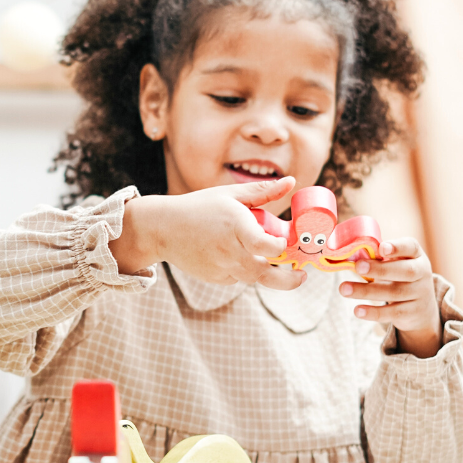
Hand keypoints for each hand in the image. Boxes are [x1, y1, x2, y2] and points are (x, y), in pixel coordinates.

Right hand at [112, 179, 306, 288]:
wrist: (163, 228)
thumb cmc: (199, 207)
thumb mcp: (230, 194)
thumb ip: (263, 192)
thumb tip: (292, 182)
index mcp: (235, 225)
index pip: (264, 245)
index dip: (279, 247)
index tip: (284, 242)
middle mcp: (228, 249)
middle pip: (264, 273)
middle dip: (287, 280)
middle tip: (300, 275)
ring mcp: (220, 266)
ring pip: (252, 278)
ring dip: (267, 273)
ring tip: (277, 265)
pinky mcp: (215, 277)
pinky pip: (237, 277)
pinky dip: (244, 270)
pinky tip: (236, 255)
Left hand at [339, 237, 442, 357]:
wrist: (422, 309)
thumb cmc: (400, 278)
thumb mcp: (397, 264)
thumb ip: (380, 258)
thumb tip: (350, 256)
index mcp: (416, 256)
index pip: (411, 247)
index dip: (397, 247)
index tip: (381, 248)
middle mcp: (422, 273)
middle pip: (405, 271)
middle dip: (380, 269)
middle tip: (357, 267)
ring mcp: (420, 294)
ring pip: (394, 293)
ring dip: (367, 291)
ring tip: (344, 289)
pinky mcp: (413, 313)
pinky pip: (393, 313)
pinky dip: (374, 312)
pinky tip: (357, 310)